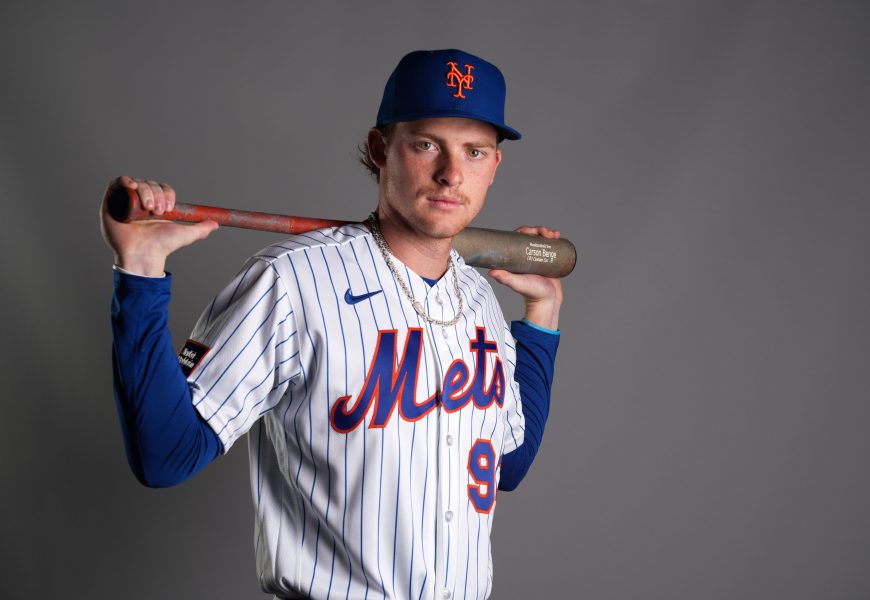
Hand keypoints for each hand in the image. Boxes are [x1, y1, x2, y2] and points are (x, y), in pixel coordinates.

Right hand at [99, 176, 218, 275]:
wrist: (145, 255)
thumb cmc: (162, 247)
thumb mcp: (186, 235)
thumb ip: (201, 229)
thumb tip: (215, 224)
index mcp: (156, 206)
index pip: (162, 189)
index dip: (166, 193)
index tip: (170, 207)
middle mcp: (141, 203)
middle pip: (150, 184)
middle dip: (157, 194)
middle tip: (159, 211)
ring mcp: (126, 202)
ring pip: (137, 183)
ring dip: (145, 191)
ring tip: (148, 209)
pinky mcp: (111, 204)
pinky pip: (116, 184)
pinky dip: (124, 181)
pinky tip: (132, 186)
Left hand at [488, 226, 562, 330]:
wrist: (547, 302)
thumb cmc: (531, 294)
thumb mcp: (517, 284)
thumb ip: (505, 278)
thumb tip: (490, 272)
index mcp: (516, 257)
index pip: (518, 238)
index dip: (526, 230)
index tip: (534, 230)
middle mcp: (526, 255)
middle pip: (531, 235)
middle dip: (540, 230)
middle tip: (548, 233)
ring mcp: (537, 256)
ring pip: (541, 238)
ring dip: (548, 232)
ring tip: (555, 235)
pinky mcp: (548, 259)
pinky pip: (551, 245)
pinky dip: (554, 239)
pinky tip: (558, 236)